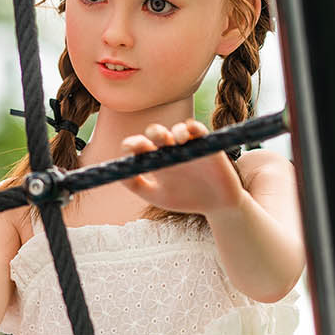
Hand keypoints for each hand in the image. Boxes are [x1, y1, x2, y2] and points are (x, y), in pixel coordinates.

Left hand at [121, 120, 244, 215]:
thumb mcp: (157, 196)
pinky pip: (197, 128)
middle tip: (152, 142)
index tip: (128, 148)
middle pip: (157, 133)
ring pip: (177, 129)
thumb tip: (118, 173)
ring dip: (173, 131)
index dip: (132, 143)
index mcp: (157, 161)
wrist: (217, 206)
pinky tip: (186, 137)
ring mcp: (188, 146)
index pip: (141, 146)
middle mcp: (171, 150)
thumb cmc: (186, 200)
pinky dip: (190, 128)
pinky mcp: (206, 144)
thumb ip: (136, 185)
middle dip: (153, 133)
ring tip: (175, 141)